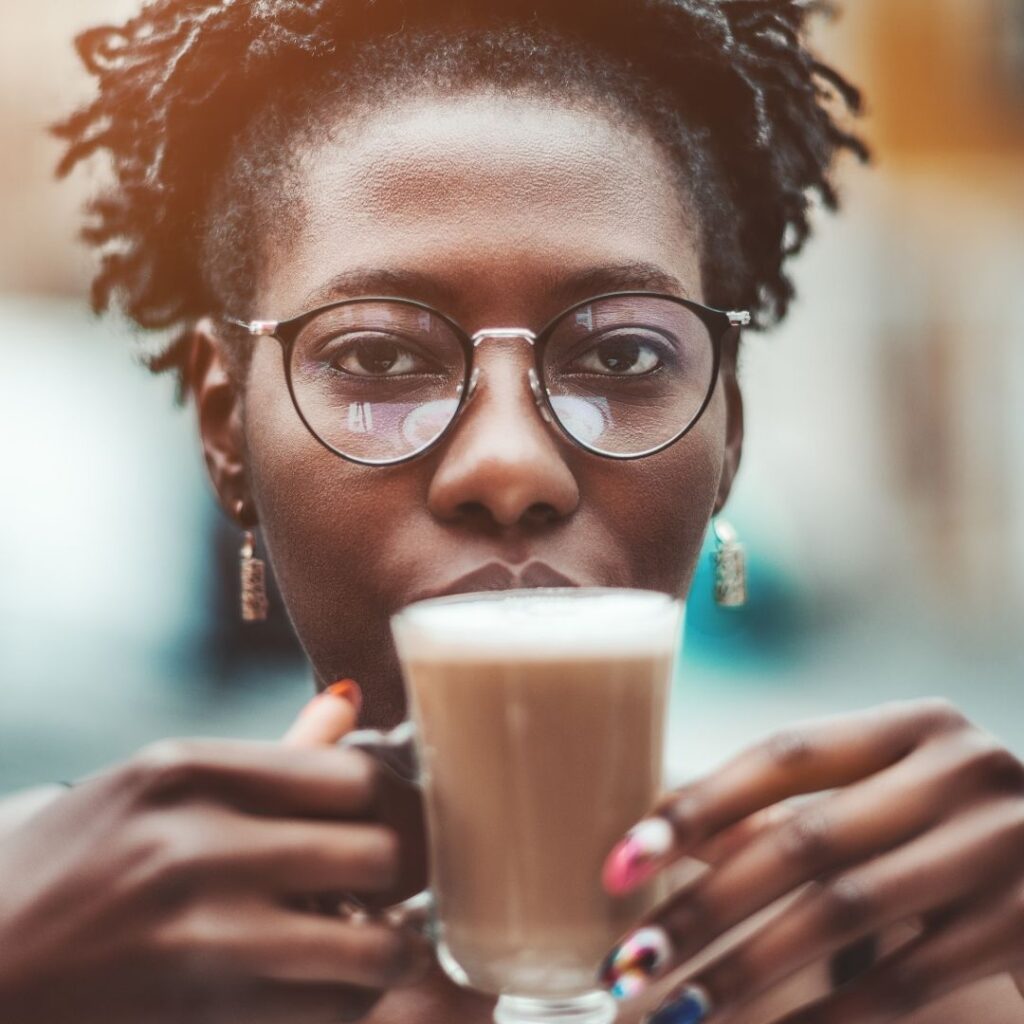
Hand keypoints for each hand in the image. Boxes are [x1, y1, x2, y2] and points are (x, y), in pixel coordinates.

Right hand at [0, 685, 429, 1023]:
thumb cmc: (75, 863)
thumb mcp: (156, 786)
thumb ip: (268, 755)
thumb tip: (348, 702)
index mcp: (190, 769)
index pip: (355, 774)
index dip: (392, 799)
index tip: (391, 817)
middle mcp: (196, 846)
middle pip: (379, 853)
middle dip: (404, 874)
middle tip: (396, 884)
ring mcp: (198, 940)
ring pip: (371, 950)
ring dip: (389, 952)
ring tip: (378, 943)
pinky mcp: (201, 1019)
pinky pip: (326, 1016)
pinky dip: (343, 1004)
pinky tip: (322, 985)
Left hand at [597, 697, 1023, 1022]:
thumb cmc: (945, 826)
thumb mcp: (881, 795)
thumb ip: (787, 809)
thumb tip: (660, 844)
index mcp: (909, 726)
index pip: (781, 757)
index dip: (695, 807)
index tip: (619, 864)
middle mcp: (959, 771)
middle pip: (803, 840)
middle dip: (704, 908)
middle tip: (628, 961)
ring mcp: (1001, 847)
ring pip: (843, 913)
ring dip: (747, 969)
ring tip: (675, 1012)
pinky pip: (904, 982)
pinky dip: (826, 1016)